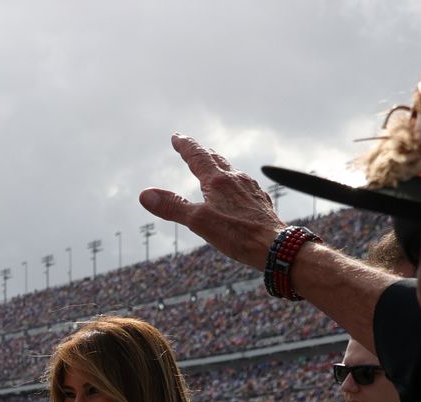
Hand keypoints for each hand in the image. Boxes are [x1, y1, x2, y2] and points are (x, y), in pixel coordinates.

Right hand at [138, 133, 289, 269]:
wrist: (275, 246)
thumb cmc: (237, 234)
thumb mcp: (198, 222)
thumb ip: (172, 207)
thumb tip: (146, 194)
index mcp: (218, 180)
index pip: (197, 156)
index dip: (185, 146)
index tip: (176, 137)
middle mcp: (236, 179)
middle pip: (216, 159)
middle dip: (201, 152)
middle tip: (190, 147)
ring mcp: (250, 189)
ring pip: (231, 170)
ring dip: (217, 165)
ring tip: (212, 165)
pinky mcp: (259, 201)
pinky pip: (242, 184)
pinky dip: (232, 181)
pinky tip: (235, 190)